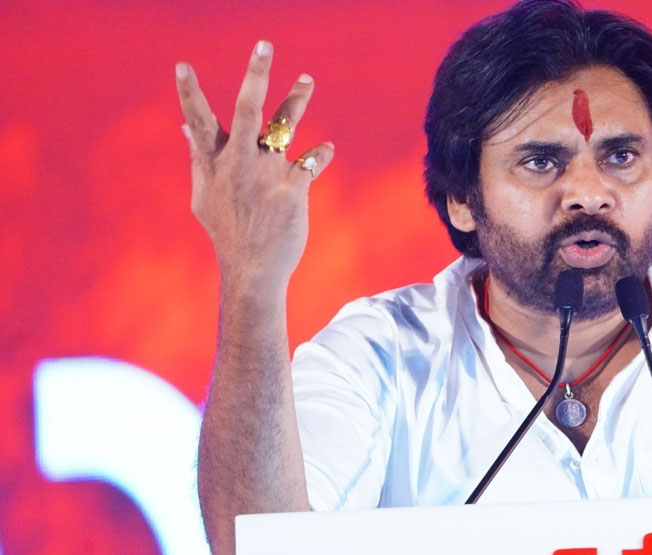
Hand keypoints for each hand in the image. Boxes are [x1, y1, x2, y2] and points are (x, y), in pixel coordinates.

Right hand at [175, 40, 333, 292]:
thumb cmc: (228, 232)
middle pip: (249, 108)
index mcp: (216, 162)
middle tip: (265, 45)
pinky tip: (327, 149)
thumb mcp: (203, 196)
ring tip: (307, 79)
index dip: (189, 93)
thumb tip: (185, 128)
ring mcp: (267, 173)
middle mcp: (241, 162)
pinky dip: (321, 155)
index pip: (198, 120)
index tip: (182, 65)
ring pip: (284, 125)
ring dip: (298, 99)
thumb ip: (198, 159)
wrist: (252, 269)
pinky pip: (310, 162)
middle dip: (256, 74)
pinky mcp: (293, 189)